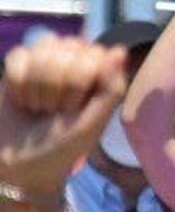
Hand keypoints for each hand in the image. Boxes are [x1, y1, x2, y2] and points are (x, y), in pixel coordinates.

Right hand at [0, 38, 128, 198]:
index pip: (94, 53)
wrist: (19, 165)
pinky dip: (17, 82)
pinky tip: (22, 100)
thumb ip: (110, 90)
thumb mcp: (91, 124)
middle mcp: (77, 63)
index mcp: (101, 76)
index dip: (79, 81)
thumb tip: (119, 49)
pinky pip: (19, 55)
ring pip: (43, 47)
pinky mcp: (19, 66)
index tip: (74, 108)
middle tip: (55, 111)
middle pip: (69, 47)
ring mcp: (48, 62)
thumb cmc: (62, 148)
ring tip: (40, 107)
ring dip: (37, 84)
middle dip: (57, 85)